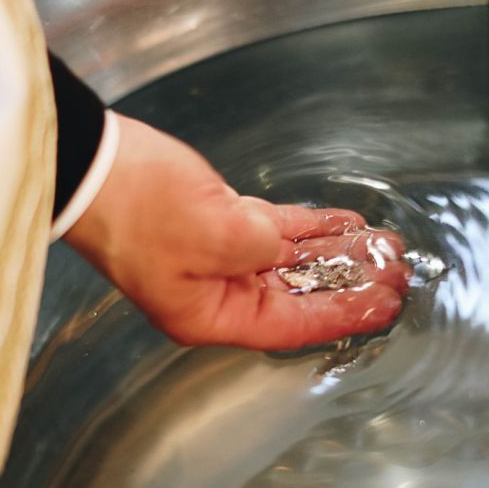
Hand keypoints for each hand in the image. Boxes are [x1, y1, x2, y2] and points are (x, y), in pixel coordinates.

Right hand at [63, 114, 409, 349]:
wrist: (92, 163)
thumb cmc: (136, 208)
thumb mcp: (216, 235)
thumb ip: (264, 246)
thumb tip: (279, 242)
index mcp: (211, 315)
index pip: (293, 325)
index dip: (344, 315)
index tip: (385, 306)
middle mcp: (218, 293)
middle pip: (299, 294)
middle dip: (349, 281)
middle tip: (396, 273)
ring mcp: (218, 257)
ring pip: (292, 260)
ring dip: (337, 252)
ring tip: (381, 247)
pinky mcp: (218, 222)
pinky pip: (276, 230)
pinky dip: (311, 226)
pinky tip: (344, 222)